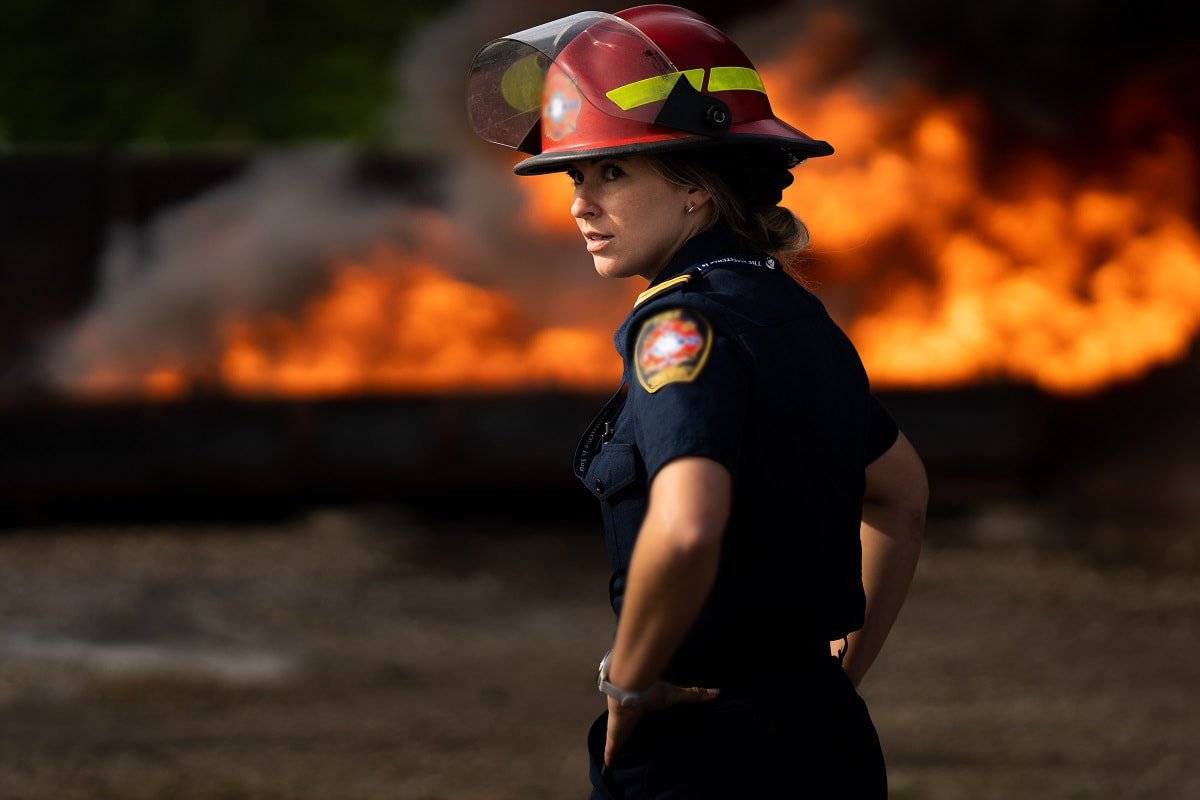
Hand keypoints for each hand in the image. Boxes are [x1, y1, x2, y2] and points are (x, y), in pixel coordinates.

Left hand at [604, 682, 719, 766]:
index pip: (645, 719)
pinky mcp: (614, 739)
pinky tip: (609, 765)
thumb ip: (694, 696)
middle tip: (638, 750)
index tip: (651, 730)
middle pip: (632, 732)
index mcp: (644, 709)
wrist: (629, 693)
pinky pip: (611, 751)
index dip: (646, 724)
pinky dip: (610, 758)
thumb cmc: (652, 694)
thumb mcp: (677, 696)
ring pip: (619, 741)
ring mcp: (621, 730)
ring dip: (619, 748)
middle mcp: (632, 720)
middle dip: (632, 738)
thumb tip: (717, 693)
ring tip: (623, 759)